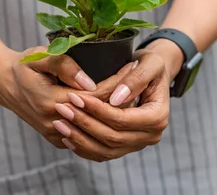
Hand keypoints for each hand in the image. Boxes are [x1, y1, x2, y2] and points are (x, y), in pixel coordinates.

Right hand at [0, 46, 132, 148]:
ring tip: (134, 91)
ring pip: (96, 128)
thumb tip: (89, 82)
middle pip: (100, 114)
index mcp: (51, 100)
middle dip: (123, 97)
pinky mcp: (58, 139)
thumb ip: (65, 66)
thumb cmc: (25, 64)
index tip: (133, 65)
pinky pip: (87, 135)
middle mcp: (54, 122)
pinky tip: (118, 106)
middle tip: (139, 78)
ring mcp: (56, 133)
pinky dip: (103, 122)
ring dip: (116, 112)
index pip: (97, 95)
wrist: (4, 84)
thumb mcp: (42, 56)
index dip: (118, 80)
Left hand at [53, 40, 182, 160]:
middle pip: (112, 137)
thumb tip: (116, 99)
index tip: (75, 97)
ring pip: (105, 150)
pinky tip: (66, 136)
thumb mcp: (149, 63)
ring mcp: (138, 144)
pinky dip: (84, 148)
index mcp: (157, 117)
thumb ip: (136, 79)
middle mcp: (151, 136)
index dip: (97, 110)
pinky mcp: (127, 147)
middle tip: (61, 108)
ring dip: (80, 139)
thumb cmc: (151, 64)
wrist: (152, 74)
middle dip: (84, 123)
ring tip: (59, 123)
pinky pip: (103, 154)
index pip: (122, 119)